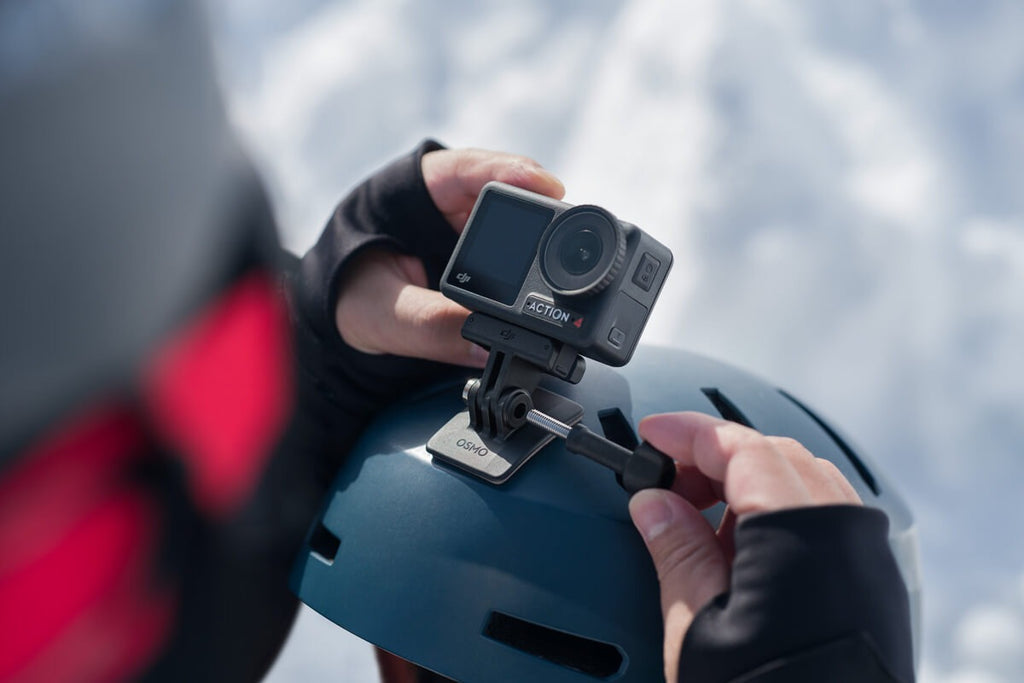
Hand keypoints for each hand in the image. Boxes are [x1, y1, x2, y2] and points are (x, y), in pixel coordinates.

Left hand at [334, 148, 563, 366]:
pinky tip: (547, 294)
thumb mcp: (379, 314)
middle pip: (508, 195)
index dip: (513, 171)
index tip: (549, 185)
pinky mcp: (485, 261)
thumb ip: (427, 326)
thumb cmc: (345, 298)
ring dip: (542, 247)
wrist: (340, 320)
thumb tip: (484, 341)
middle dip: (542, 215)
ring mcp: (471, 230)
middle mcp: (450, 203)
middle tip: (568, 239)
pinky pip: (518, 260)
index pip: (470, 167)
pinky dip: (535, 277)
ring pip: (520, 228)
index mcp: (416, 191)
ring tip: (561, 271)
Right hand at [627, 412, 861, 682]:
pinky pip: (822, 516)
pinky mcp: (871, 580)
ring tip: (696, 522)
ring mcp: (865, 555)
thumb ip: (676, 552)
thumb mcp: (698, 630)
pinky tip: (741, 549)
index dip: (689, 434)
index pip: (740, 447)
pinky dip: (774, 512)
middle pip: (772, 456)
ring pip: (800, 482)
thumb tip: (653, 502)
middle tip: (664, 482)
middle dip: (713, 458)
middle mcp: (843, 531)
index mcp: (797, 531)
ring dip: (744, 484)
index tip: (652, 435)